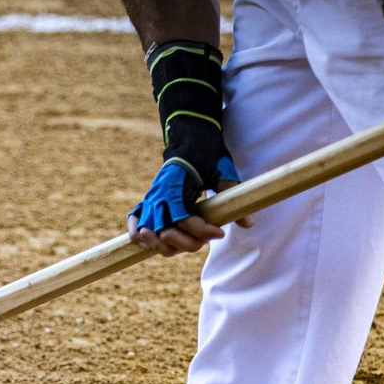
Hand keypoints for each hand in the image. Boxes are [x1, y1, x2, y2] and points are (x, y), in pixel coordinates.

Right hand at [129, 155, 251, 256]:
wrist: (190, 137)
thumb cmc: (208, 154)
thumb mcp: (223, 171)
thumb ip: (231, 195)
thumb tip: (248, 224)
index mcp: (176, 187)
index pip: (185, 221)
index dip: (203, 231)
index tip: (220, 233)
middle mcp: (158, 195)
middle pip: (165, 233)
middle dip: (187, 244)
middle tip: (205, 242)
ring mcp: (150, 198)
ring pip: (150, 235)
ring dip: (165, 246)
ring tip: (186, 244)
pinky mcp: (147, 200)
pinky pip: (134, 222)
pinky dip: (139, 236)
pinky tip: (151, 244)